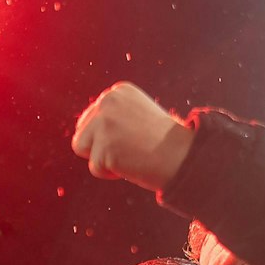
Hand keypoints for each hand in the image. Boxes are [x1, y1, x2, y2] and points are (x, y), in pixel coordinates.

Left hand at [70, 82, 195, 190]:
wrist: (183, 156)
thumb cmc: (163, 143)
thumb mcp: (136, 117)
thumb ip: (113, 117)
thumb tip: (84, 130)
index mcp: (117, 92)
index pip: (91, 119)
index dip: (110, 136)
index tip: (135, 136)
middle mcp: (108, 100)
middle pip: (82, 132)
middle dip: (101, 146)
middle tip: (132, 147)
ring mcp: (104, 122)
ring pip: (82, 148)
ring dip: (102, 158)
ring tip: (128, 154)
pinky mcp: (104, 145)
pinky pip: (95, 168)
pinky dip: (110, 173)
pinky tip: (132, 163)